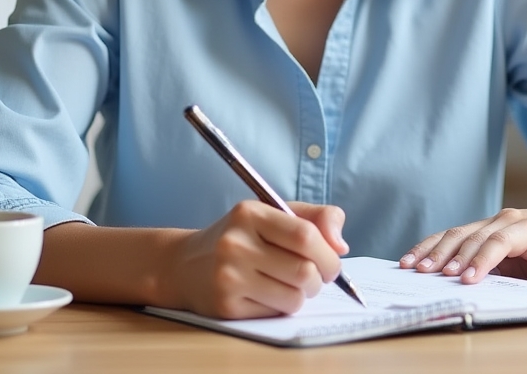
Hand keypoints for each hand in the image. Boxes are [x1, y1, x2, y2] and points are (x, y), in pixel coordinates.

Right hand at [169, 200, 347, 318]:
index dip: (328, 253)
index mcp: (250, 213)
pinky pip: (275, 313)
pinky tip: (268, 294)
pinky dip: (282, 307)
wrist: (185, 264)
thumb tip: (341, 245)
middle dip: (321, 278)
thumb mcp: (273, 213)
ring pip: (294, 297)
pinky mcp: (226, 307)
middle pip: (304, 271)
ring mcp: (229, 277)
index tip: (333, 260)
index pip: (305, 235)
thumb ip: (314, 218)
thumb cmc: (241, 236)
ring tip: (291, 284)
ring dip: (302, 295)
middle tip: (316, 276)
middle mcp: (236, 243)